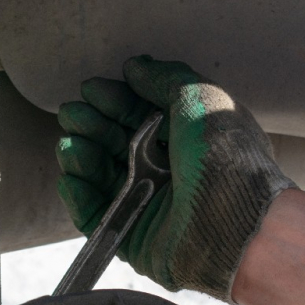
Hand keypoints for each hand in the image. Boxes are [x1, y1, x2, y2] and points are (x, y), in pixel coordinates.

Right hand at [56, 55, 295, 302]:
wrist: (235, 224)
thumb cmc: (226, 159)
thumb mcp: (200, 99)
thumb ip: (165, 79)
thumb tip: (135, 66)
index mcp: (186, 139)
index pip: (139, 116)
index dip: (113, 101)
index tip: (91, 90)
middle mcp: (167, 171)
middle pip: (114, 144)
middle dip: (90, 125)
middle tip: (72, 114)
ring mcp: (147, 205)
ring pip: (101, 177)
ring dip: (80, 157)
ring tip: (69, 145)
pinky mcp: (131, 238)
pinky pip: (96, 216)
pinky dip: (79, 197)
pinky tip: (70, 179)